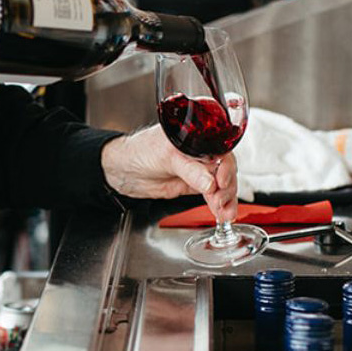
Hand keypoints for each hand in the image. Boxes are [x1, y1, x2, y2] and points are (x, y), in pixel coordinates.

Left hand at [101, 126, 238, 223]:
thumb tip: (211, 184)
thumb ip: (189, 171)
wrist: (124, 170)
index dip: (226, 166)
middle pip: (226, 169)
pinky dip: (218, 205)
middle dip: (227, 187)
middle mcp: (201, 152)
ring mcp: (198, 169)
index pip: (221, 150)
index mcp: (198, 136)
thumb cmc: (141, 150)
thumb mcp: (167, 157)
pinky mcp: (194, 185)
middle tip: (220, 201)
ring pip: (221, 184)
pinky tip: (222, 214)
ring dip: (226, 199)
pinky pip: (212, 195)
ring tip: (224, 213)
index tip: (221, 181)